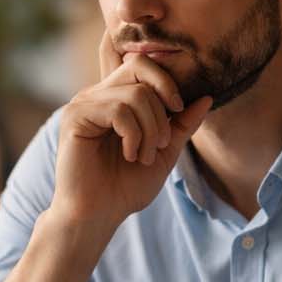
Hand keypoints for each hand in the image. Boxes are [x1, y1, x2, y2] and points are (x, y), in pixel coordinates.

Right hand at [47, 33, 211, 236]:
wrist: (98, 215)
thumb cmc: (125, 187)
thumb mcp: (164, 152)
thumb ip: (182, 124)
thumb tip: (207, 97)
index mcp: (115, 98)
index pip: (144, 65)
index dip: (168, 82)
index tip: (179, 110)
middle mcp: (97, 95)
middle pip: (139, 66)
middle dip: (163, 102)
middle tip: (163, 140)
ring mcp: (83, 104)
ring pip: (134, 93)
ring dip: (150, 128)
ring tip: (145, 155)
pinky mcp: (75, 117)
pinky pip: (118, 109)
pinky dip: (133, 134)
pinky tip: (130, 154)